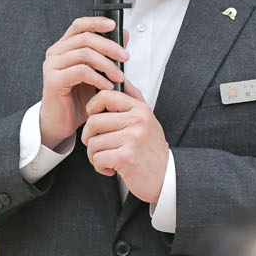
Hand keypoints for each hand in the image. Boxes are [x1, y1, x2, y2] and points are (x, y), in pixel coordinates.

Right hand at [38, 16, 127, 148]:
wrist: (62, 123)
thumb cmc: (77, 99)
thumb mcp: (98, 74)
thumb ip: (108, 55)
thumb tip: (124, 36)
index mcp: (65, 47)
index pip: (79, 25)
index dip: (96, 22)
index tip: (114, 26)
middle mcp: (56, 53)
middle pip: (85, 38)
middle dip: (109, 46)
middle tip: (125, 57)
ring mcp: (52, 66)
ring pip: (84, 54)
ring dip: (107, 65)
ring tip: (119, 77)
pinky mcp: (53, 80)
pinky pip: (80, 71)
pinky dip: (98, 78)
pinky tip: (107, 86)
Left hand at [81, 82, 168, 203]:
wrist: (166, 177)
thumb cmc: (151, 150)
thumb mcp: (146, 120)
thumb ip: (132, 99)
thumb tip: (119, 78)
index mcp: (140, 109)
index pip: (105, 95)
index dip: (92, 106)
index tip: (93, 117)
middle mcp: (138, 121)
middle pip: (94, 121)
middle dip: (89, 137)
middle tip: (97, 145)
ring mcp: (133, 138)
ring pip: (93, 142)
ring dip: (94, 155)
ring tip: (107, 159)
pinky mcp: (127, 157)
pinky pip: (98, 158)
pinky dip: (100, 166)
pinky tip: (111, 168)